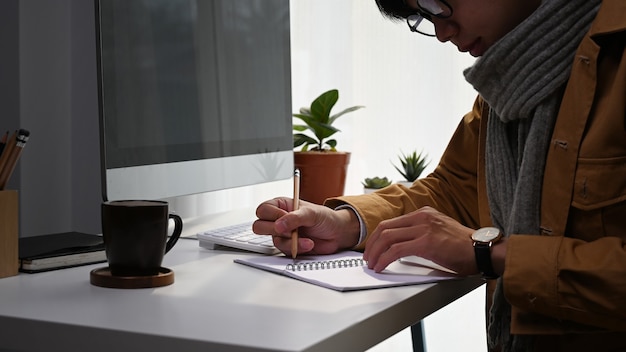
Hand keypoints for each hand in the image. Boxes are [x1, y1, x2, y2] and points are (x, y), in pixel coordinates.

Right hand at [253, 197, 359, 255]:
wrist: (338, 234)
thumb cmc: (325, 218)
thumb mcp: (311, 213)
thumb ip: (294, 218)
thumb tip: (278, 225)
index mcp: (281, 205)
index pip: (263, 210)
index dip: (271, 216)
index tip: (284, 218)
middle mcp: (279, 219)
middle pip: (259, 226)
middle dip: (274, 230)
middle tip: (289, 230)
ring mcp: (283, 234)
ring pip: (273, 241)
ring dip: (290, 241)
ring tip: (306, 239)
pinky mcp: (289, 246)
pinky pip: (285, 250)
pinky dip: (297, 248)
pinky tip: (308, 243)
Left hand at [363, 206, 477, 274]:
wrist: (483, 250)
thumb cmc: (464, 247)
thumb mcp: (439, 231)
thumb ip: (421, 233)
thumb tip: (401, 246)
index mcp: (424, 213)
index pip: (391, 222)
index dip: (377, 237)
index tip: (372, 248)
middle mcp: (422, 217)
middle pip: (384, 228)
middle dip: (372, 244)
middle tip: (367, 258)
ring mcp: (424, 228)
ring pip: (387, 237)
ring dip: (375, 253)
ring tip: (372, 265)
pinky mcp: (426, 242)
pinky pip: (396, 250)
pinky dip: (384, 259)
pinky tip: (381, 267)